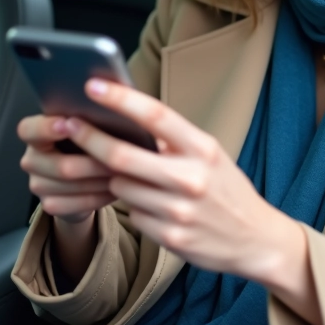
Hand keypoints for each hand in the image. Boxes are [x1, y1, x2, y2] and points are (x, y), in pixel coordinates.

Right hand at [17, 113, 114, 223]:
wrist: (85, 177)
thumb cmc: (88, 142)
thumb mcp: (86, 125)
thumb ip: (88, 117)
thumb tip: (110, 106)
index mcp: (35, 133)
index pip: (29, 130)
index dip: (46, 128)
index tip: (68, 123)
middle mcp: (31, 159)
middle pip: (61, 165)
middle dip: (95, 162)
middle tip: (123, 157)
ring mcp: (38, 185)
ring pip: (73, 186)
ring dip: (102, 180)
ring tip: (126, 172)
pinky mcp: (49, 205)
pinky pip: (78, 204)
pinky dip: (101, 196)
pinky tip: (117, 188)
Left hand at [65, 79, 304, 284]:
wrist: (255, 239)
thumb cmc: (226, 190)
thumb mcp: (210, 155)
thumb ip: (174, 140)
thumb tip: (129, 115)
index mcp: (202, 149)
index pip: (155, 116)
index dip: (120, 99)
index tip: (94, 86)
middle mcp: (191, 178)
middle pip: (122, 156)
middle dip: (90, 139)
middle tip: (70, 125)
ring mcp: (179, 211)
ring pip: (121, 187)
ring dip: (118, 180)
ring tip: (136, 179)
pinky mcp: (170, 237)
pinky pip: (133, 215)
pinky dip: (136, 208)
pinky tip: (155, 208)